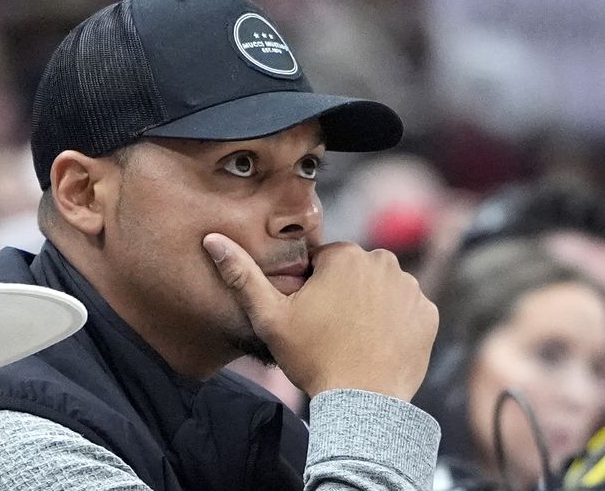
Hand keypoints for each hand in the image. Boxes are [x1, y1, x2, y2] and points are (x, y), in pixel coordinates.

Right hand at [203, 234, 437, 400]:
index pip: (323, 261)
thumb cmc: (313, 357)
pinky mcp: (428, 314)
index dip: (311, 287)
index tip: (308, 314)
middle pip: (354, 271)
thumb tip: (212, 239)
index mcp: (345, 256)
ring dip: (369, 303)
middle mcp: (383, 262)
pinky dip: (394, 321)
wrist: (362, 402)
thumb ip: (242, 275)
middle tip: (329, 328)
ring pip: (380, 287)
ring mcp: (411, 288)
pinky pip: (406, 308)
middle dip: (342, 291)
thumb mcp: (270, 317)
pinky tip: (377, 343)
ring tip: (353, 337)